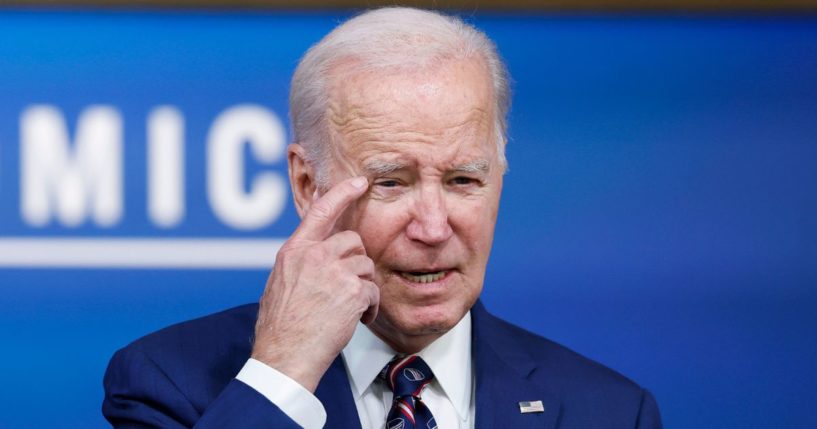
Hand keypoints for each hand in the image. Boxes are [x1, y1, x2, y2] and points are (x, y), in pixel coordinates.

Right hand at [250, 176, 378, 391]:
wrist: (284, 356)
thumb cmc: (281, 327)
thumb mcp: (280, 283)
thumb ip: (300, 263)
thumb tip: (315, 252)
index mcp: (294, 252)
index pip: (320, 211)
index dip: (342, 193)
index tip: (358, 181)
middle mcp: (313, 256)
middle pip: (353, 241)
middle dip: (357, 262)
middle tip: (350, 287)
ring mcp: (333, 272)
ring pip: (366, 266)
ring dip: (364, 288)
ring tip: (350, 309)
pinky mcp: (351, 291)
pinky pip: (373, 291)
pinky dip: (370, 307)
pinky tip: (358, 320)